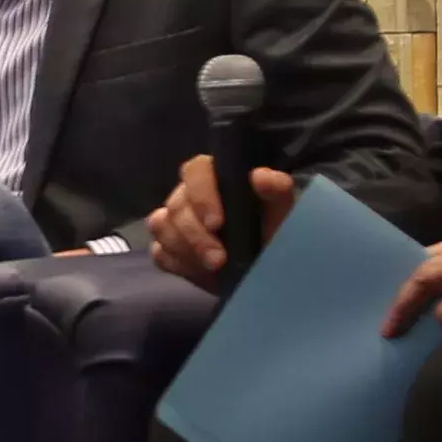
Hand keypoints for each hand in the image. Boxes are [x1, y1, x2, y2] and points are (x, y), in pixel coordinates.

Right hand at [142, 158, 297, 286]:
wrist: (266, 267)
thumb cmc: (274, 231)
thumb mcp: (282, 212)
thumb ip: (276, 190)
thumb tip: (259, 177)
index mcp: (215, 177)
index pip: (196, 171)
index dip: (201, 195)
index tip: (217, 224)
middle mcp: (189, 194)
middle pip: (176, 205)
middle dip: (196, 236)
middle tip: (219, 260)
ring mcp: (174, 221)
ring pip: (161, 227)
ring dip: (185, 250)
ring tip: (213, 267)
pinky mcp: (167, 247)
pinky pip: (159, 252)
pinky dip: (177, 263)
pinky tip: (199, 271)